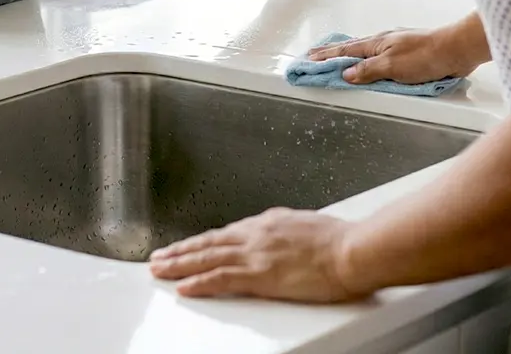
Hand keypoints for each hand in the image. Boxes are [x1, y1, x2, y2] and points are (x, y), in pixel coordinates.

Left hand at [150, 208, 366, 301]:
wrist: (351, 249)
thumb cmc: (339, 241)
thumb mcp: (306, 227)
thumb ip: (287, 233)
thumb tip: (281, 236)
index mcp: (268, 223)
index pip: (227, 234)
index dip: (203, 241)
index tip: (188, 246)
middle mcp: (256, 234)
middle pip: (210, 243)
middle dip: (182, 251)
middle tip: (159, 257)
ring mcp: (256, 253)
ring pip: (208, 257)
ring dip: (181, 264)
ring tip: (160, 270)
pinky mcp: (260, 274)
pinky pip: (222, 279)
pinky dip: (200, 282)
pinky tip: (184, 287)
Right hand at [307, 25, 480, 83]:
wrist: (456, 48)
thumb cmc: (426, 56)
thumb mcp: (393, 66)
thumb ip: (368, 70)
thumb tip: (346, 73)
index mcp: (376, 43)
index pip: (344, 51)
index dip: (325, 56)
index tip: (308, 59)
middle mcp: (382, 41)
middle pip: (350, 48)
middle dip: (331, 52)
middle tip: (314, 55)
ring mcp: (394, 45)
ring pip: (364, 50)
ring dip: (346, 54)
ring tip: (334, 57)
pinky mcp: (406, 52)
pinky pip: (377, 54)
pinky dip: (364, 57)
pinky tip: (367, 61)